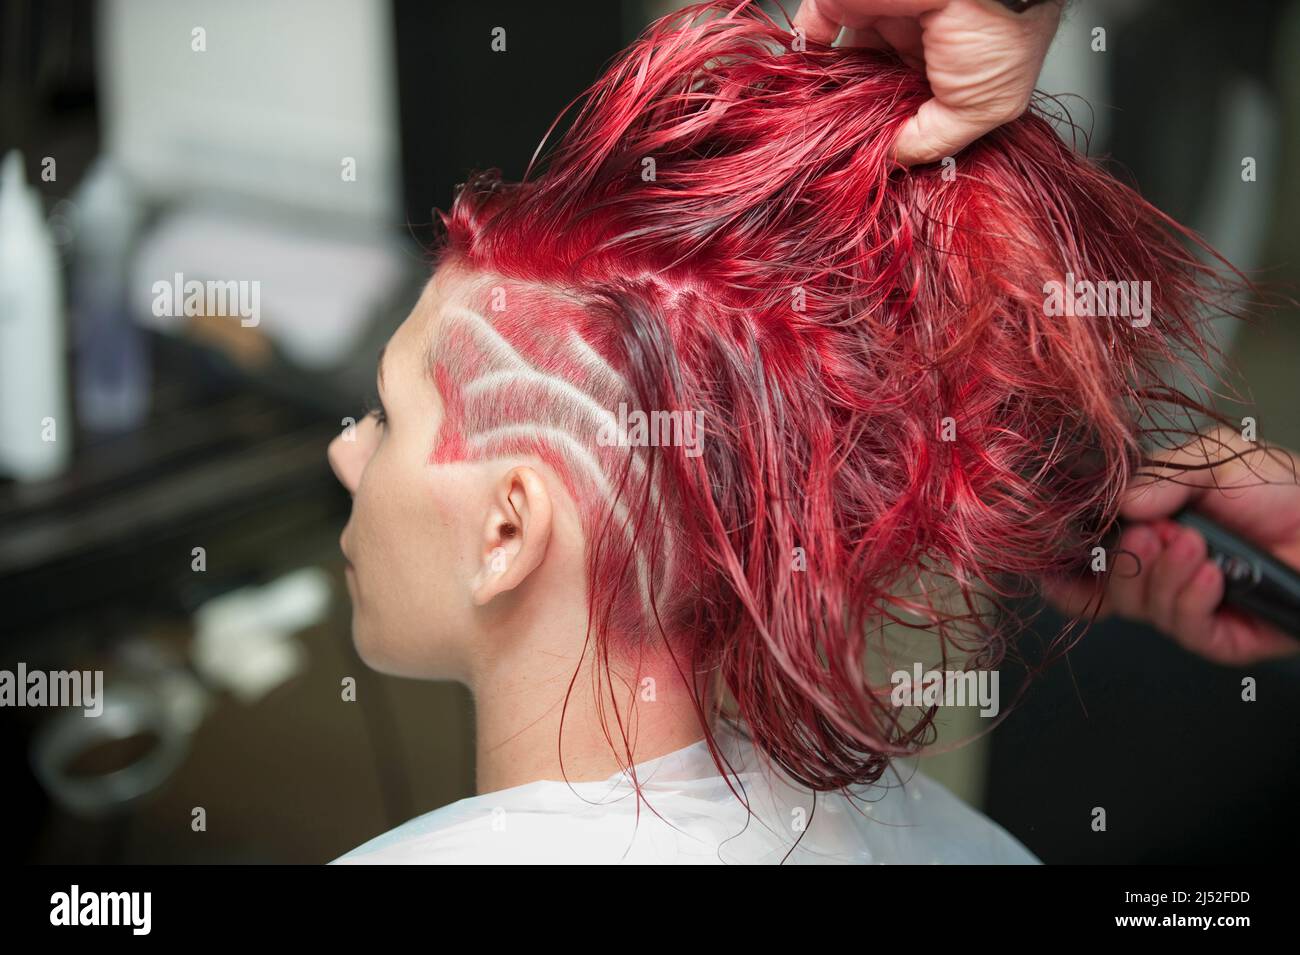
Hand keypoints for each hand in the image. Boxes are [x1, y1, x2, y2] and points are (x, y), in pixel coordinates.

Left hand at [791, 0, 1063, 165]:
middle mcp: (919, 40)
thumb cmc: (995, 31)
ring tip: (818, 135)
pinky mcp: (847, 3)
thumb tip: (895, 160)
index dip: (901, 135)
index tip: (881, 164)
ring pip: (845, 66)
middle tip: (844, 155)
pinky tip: (798, 95)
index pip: (919, 106)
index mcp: (957, 64)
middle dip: (861, 120)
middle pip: (878, 89)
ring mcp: (884, 19)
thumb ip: (933, 139)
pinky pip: (812, 34)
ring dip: (829, 97)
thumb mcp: (980, 109)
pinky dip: (801, 62)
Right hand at [1042, 428, 1299, 665]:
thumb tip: (1122, 504)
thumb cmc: (1281, 490)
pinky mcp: (1220, 638)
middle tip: (1150, 534)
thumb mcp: (1214, 459)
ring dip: (1163, 577)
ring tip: (1195, 545)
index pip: (1088, 565)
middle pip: (1108, 590)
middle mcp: (1159, 576)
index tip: (1048, 564)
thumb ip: (1164, 475)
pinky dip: (1192, 601)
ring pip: (1143, 610)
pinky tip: (1211, 574)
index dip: (1063, 571)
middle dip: (1123, 563)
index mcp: (1145, 535)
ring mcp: (1187, 608)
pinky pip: (1186, 630)